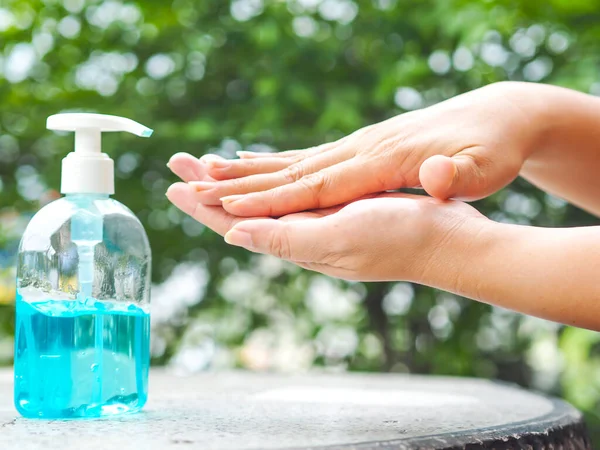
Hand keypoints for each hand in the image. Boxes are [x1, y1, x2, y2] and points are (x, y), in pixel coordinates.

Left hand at [166, 160, 486, 280]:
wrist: (445, 242)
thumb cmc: (398, 239)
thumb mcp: (337, 239)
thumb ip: (284, 239)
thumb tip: (232, 234)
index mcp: (296, 244)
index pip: (236, 223)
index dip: (203, 204)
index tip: (173, 182)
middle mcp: (301, 237)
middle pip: (243, 211)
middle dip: (208, 188)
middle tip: (179, 162)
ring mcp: (320, 225)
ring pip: (264, 202)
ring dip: (234, 183)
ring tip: (209, 165)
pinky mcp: (339, 212)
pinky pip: (291, 196)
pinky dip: (268, 182)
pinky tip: (266, 177)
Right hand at [172, 81, 539, 216]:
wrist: (497, 116)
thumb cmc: (490, 148)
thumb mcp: (484, 166)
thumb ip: (458, 174)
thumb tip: (437, 176)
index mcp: (378, 163)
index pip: (313, 186)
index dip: (269, 199)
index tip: (224, 206)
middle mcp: (357, 152)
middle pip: (287, 172)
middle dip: (236, 183)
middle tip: (186, 183)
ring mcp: (355, 147)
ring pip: (289, 162)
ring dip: (246, 171)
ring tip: (203, 169)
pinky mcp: (359, 146)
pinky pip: (306, 157)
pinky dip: (274, 162)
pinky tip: (250, 161)